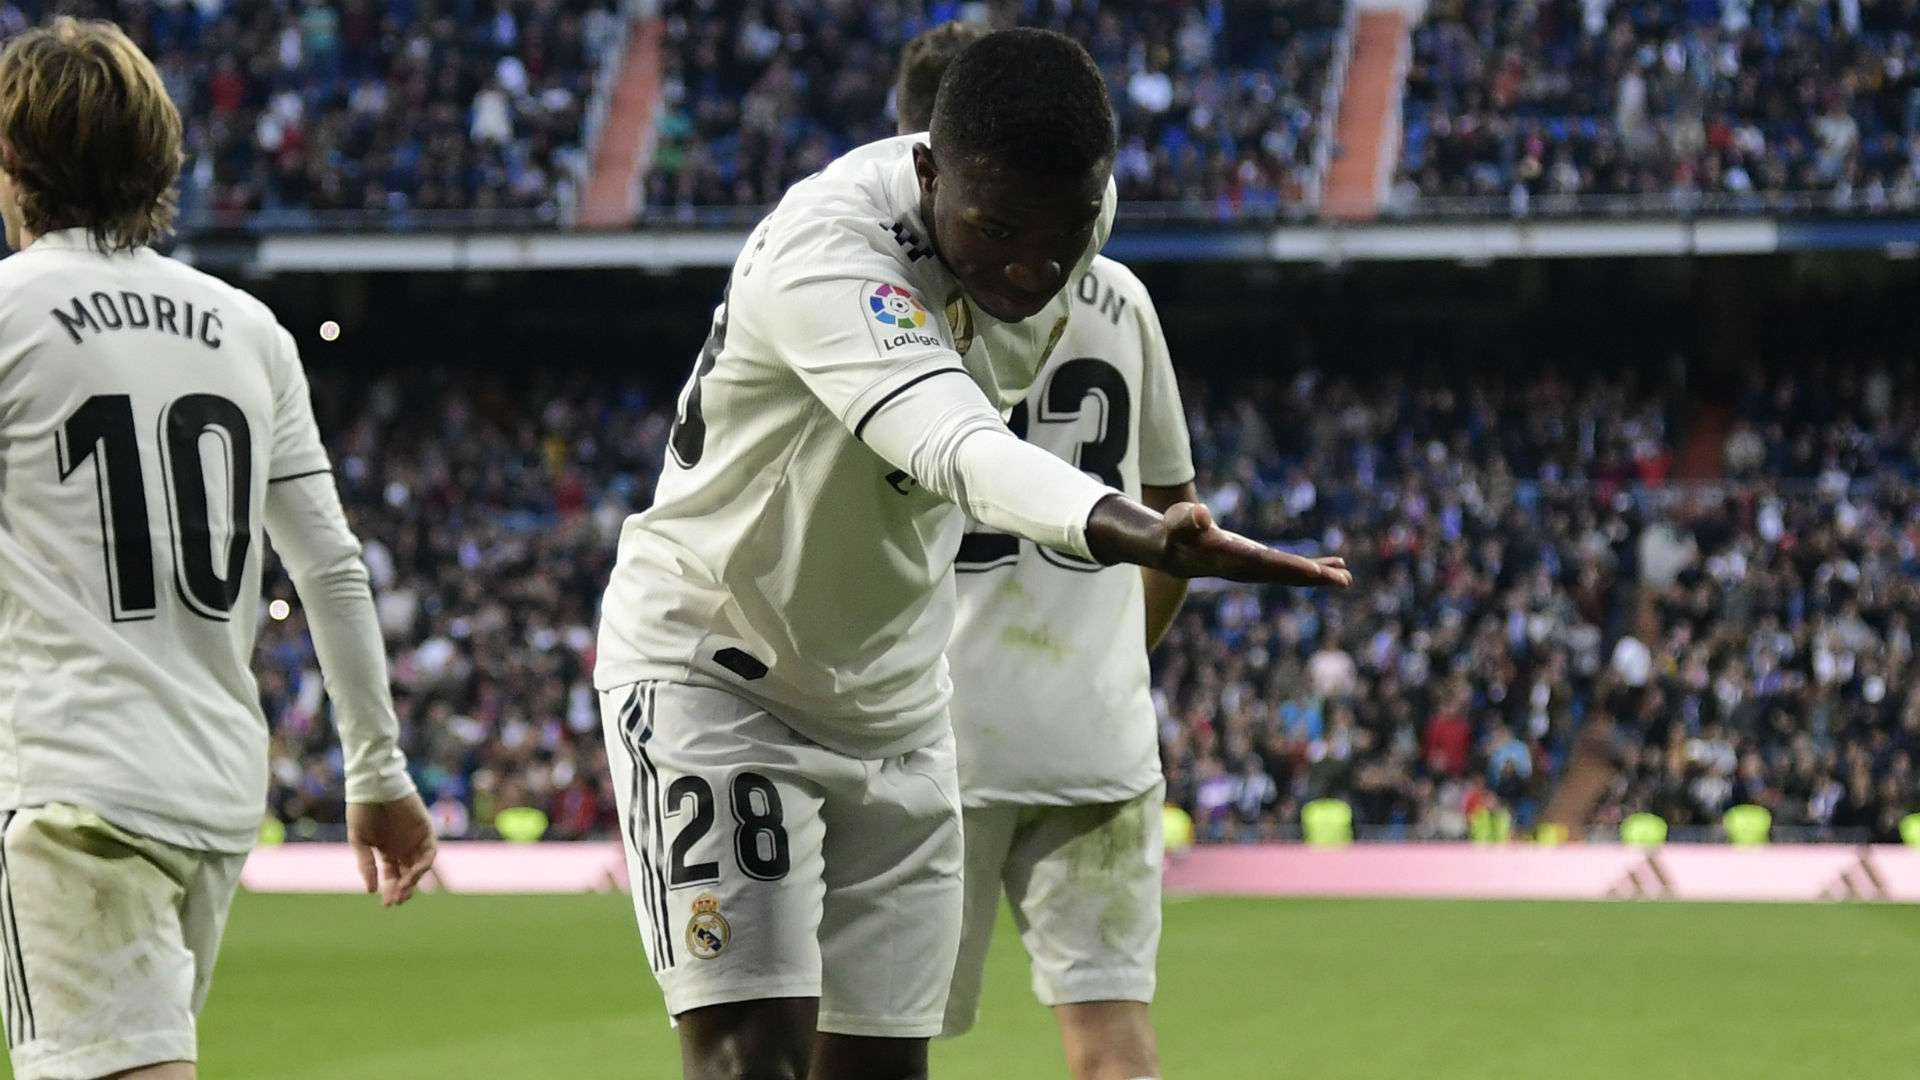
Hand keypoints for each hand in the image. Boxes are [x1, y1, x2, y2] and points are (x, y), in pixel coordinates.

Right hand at [347, 794, 436, 906]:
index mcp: (387, 851)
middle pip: (408, 875)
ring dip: (413, 881)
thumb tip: (371, 890)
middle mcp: (403, 847)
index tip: (385, 904)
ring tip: (402, 891)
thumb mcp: (359, 840)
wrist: (373, 785)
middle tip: (396, 902)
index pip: (392, 876)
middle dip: (403, 890)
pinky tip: (411, 874)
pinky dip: (423, 866)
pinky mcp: (426, 829)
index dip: (390, 891)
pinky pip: (429, 852)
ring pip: (420, 867)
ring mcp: (415, 839)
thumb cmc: (363, 810)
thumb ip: (366, 864)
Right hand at [1157, 502, 1351, 586]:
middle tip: (1344, 580)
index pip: (1263, 564)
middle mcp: (1245, 569)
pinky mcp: (1258, 563)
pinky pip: (1289, 567)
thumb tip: (1201, 514)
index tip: (1314, 573)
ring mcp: (1254, 569)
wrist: (1170, 552)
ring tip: (1346, 577)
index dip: (1289, 567)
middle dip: (1314, 578)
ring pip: (1290, 574)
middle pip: (1284, 574)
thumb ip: (1186, 521)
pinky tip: (1335, 564)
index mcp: (1229, 559)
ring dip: (1319, 576)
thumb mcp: (1175, 523)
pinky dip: (1312, 566)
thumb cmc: (1172, 533)